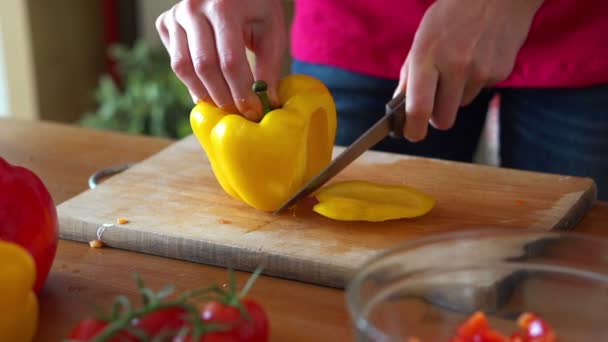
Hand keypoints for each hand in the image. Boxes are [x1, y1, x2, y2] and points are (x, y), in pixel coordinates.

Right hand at [156, 0, 285, 120]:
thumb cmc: (257, 7)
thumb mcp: (271, 30)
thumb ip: (269, 66)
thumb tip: (266, 103)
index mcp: (224, 6)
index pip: (230, 61)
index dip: (241, 91)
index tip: (252, 111)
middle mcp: (193, 8)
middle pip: (204, 67)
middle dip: (222, 97)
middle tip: (238, 113)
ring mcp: (176, 15)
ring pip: (183, 67)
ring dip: (204, 93)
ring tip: (223, 105)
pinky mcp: (165, 23)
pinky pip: (176, 62)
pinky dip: (191, 80)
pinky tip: (209, 85)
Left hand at [395, 0, 543, 141]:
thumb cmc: (453, 14)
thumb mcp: (423, 37)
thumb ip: (410, 73)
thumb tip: (400, 105)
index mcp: (427, 56)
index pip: (419, 107)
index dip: (413, 129)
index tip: (411, 134)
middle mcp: (455, 66)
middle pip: (443, 119)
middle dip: (437, 117)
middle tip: (435, 102)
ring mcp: (480, 71)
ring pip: (462, 105)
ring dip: (457, 93)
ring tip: (461, 63)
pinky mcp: (500, 73)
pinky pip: (480, 90)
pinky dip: (476, 81)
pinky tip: (478, 56)